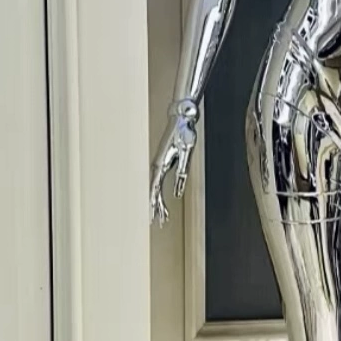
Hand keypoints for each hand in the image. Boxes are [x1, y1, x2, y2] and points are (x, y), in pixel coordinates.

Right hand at [149, 102, 198, 225]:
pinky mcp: (162, 162)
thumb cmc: (184, 133)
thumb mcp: (187, 153)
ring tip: (159, 217)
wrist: (181, 118)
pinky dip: (158, 194)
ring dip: (156, 202)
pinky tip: (160, 201)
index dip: (155, 204)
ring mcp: (158, 164)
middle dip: (155, 208)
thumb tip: (177, 192)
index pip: (155, 190)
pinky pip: (158, 182)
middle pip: (153, 191)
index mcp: (160, 165)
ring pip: (154, 188)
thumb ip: (182, 174)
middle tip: (157, 222)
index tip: (155, 216)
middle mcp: (156, 166)